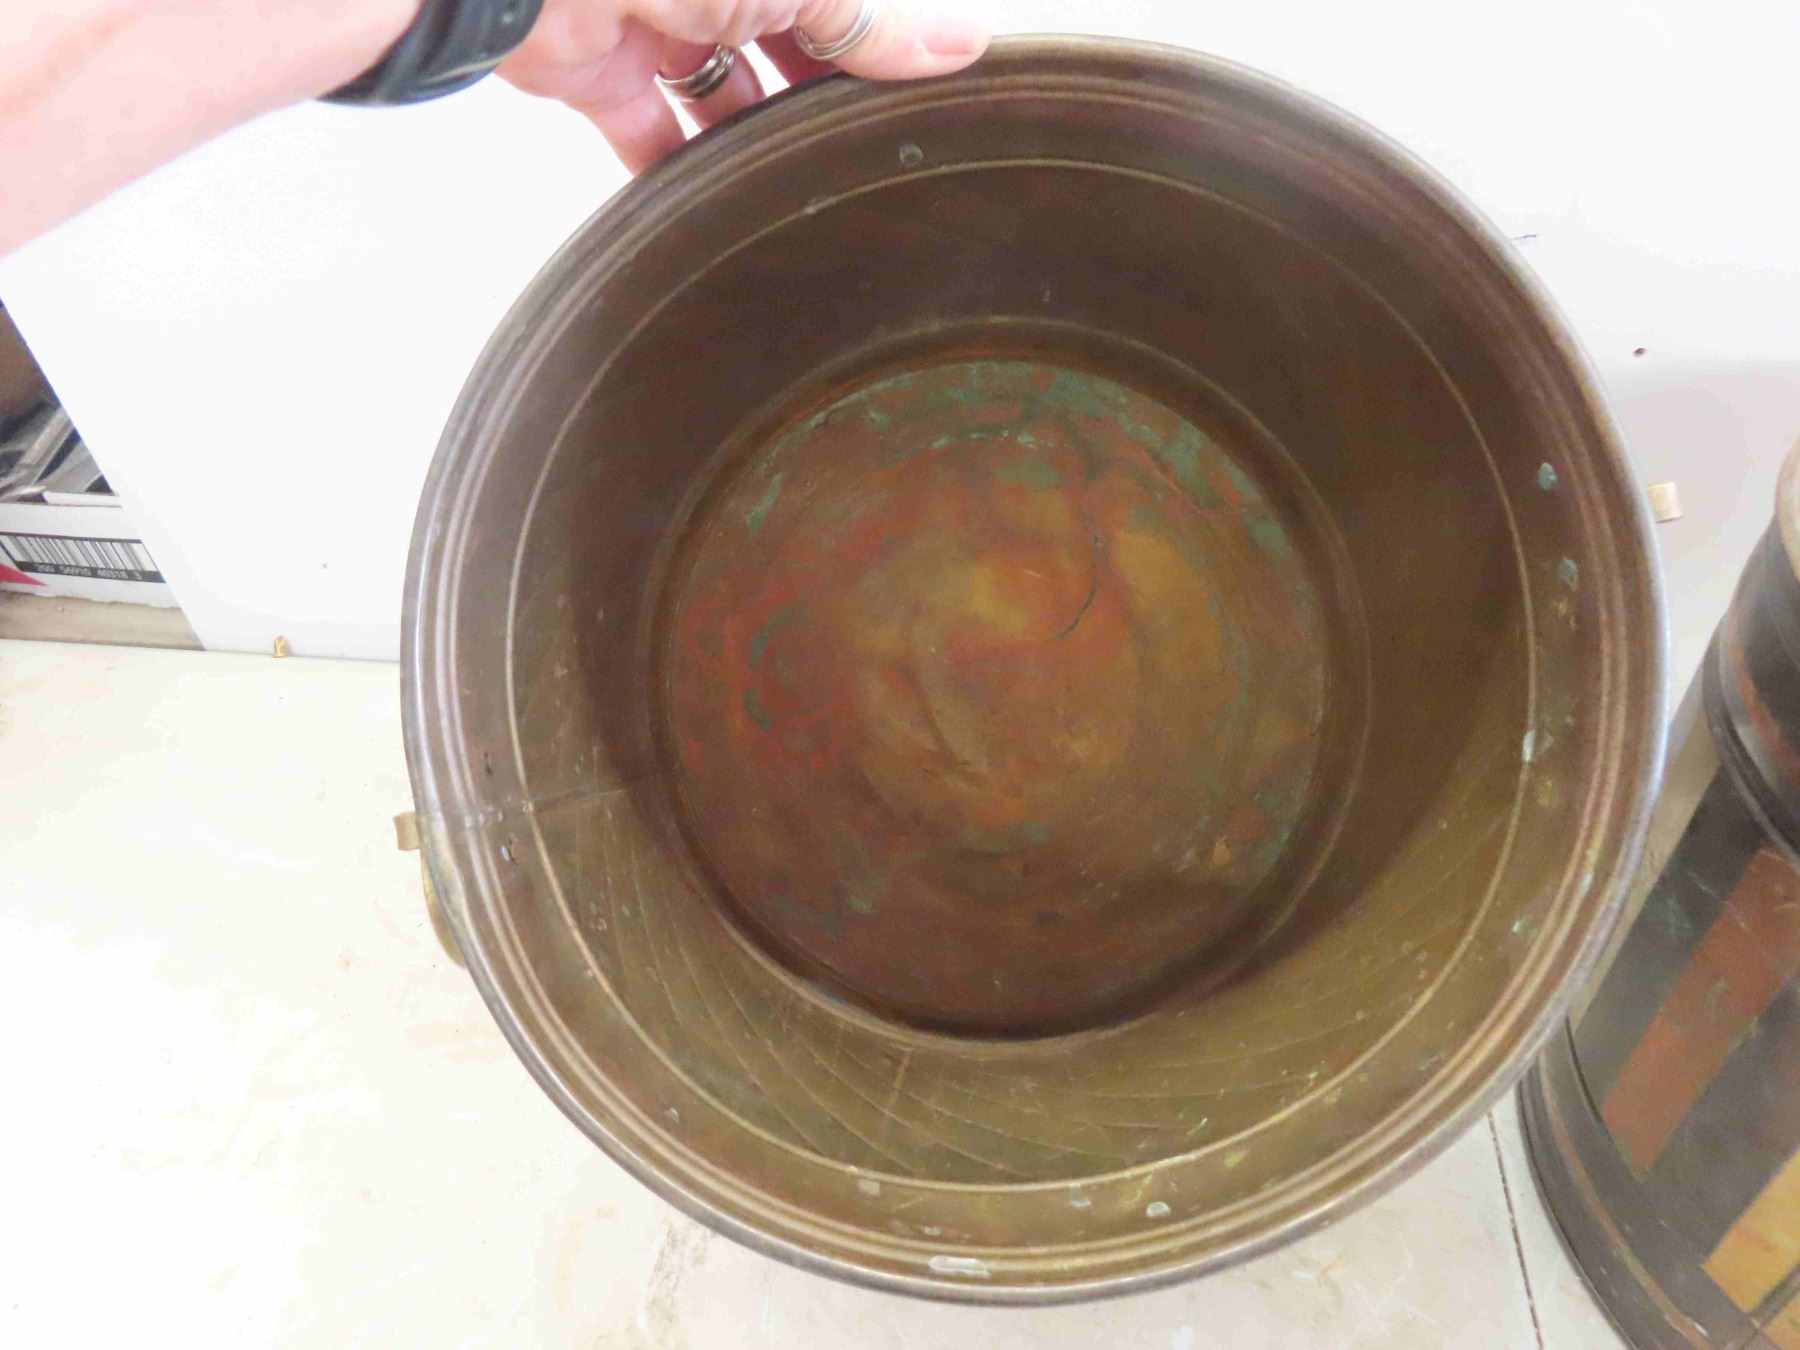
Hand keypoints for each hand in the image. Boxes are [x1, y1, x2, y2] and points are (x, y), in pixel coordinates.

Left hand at [498, 1, 988, 172]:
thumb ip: (870, 20)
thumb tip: (966, 43)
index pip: (837, 5)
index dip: (875, 47)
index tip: (917, 104)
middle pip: (783, 48)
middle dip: (815, 99)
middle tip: (863, 163)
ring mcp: (653, 19)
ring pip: (720, 95)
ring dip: (753, 141)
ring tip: (802, 198)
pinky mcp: (598, 73)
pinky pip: (646, 135)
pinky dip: (675, 174)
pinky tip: (716, 213)